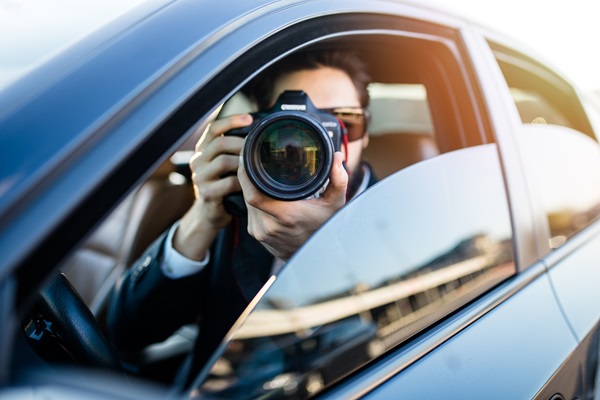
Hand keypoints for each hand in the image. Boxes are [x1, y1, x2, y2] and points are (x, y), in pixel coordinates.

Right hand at [173, 114, 251, 259]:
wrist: (211, 213)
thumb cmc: (224, 186)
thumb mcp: (226, 165)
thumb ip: (234, 150)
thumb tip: (260, 133)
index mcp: (203, 150)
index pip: (213, 128)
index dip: (231, 120)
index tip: (249, 118)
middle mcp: (197, 160)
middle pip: (219, 143)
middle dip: (241, 143)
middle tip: (258, 148)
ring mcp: (200, 177)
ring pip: (223, 161)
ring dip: (243, 163)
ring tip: (255, 166)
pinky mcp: (206, 193)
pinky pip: (227, 183)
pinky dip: (242, 182)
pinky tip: (250, 184)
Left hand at [239, 151, 347, 260]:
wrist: (315, 257)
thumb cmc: (324, 229)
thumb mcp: (335, 204)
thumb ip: (338, 180)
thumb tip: (336, 157)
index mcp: (286, 215)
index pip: (253, 195)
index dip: (245, 175)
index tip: (248, 158)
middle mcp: (269, 225)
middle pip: (247, 194)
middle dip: (249, 176)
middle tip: (253, 159)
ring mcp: (260, 231)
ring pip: (246, 202)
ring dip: (249, 187)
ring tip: (257, 173)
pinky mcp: (255, 234)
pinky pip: (248, 210)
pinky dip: (252, 199)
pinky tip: (260, 192)